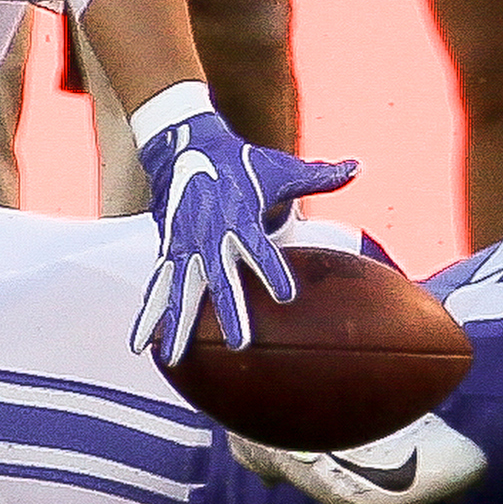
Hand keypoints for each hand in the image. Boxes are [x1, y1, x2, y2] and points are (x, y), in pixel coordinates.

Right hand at [130, 107, 355, 364]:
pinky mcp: (170, 250)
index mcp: (239, 216)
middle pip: (220, 278)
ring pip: (181, 289)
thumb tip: (357, 167)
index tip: (286, 296)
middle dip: (229, 311)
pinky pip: (158, 286)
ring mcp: (185, 245)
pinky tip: (144, 345)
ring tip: (175, 357)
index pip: (258, 246)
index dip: (272, 269)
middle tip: (240, 345)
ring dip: (178, 324)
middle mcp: (210, 234)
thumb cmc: (241, 163)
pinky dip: (150, 315)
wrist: (187, 146)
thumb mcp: (280, 167)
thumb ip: (319, 175)